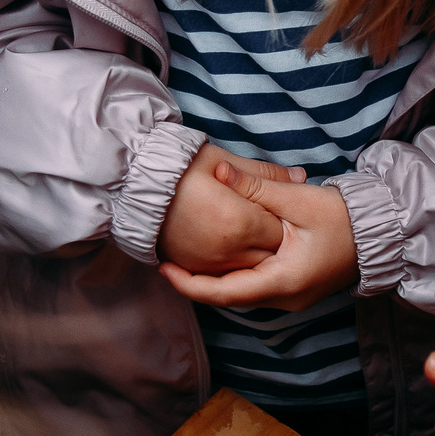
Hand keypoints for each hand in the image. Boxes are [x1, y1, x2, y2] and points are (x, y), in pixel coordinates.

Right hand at [158, 147, 296, 275]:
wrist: (133, 184)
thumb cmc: (180, 167)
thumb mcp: (224, 161)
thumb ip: (265, 174)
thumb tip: (300, 176)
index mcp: (241, 223)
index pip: (280, 231)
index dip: (285, 219)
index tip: (283, 207)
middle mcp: (228, 251)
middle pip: (268, 255)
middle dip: (275, 240)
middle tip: (271, 220)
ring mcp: (209, 264)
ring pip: (248, 269)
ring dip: (256, 255)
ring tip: (252, 232)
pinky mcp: (192, 268)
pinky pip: (223, 274)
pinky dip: (234, 264)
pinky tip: (234, 246)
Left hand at [158, 165, 357, 312]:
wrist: (380, 233)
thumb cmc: (344, 218)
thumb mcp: (298, 198)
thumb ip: (256, 187)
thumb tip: (218, 171)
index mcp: (283, 281)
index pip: (224, 293)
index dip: (189, 284)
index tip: (164, 268)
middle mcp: (285, 298)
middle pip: (229, 298)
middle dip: (196, 282)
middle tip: (166, 261)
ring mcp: (291, 298)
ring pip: (242, 296)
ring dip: (214, 281)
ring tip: (185, 260)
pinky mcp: (295, 290)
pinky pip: (255, 289)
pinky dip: (234, 277)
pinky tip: (220, 259)